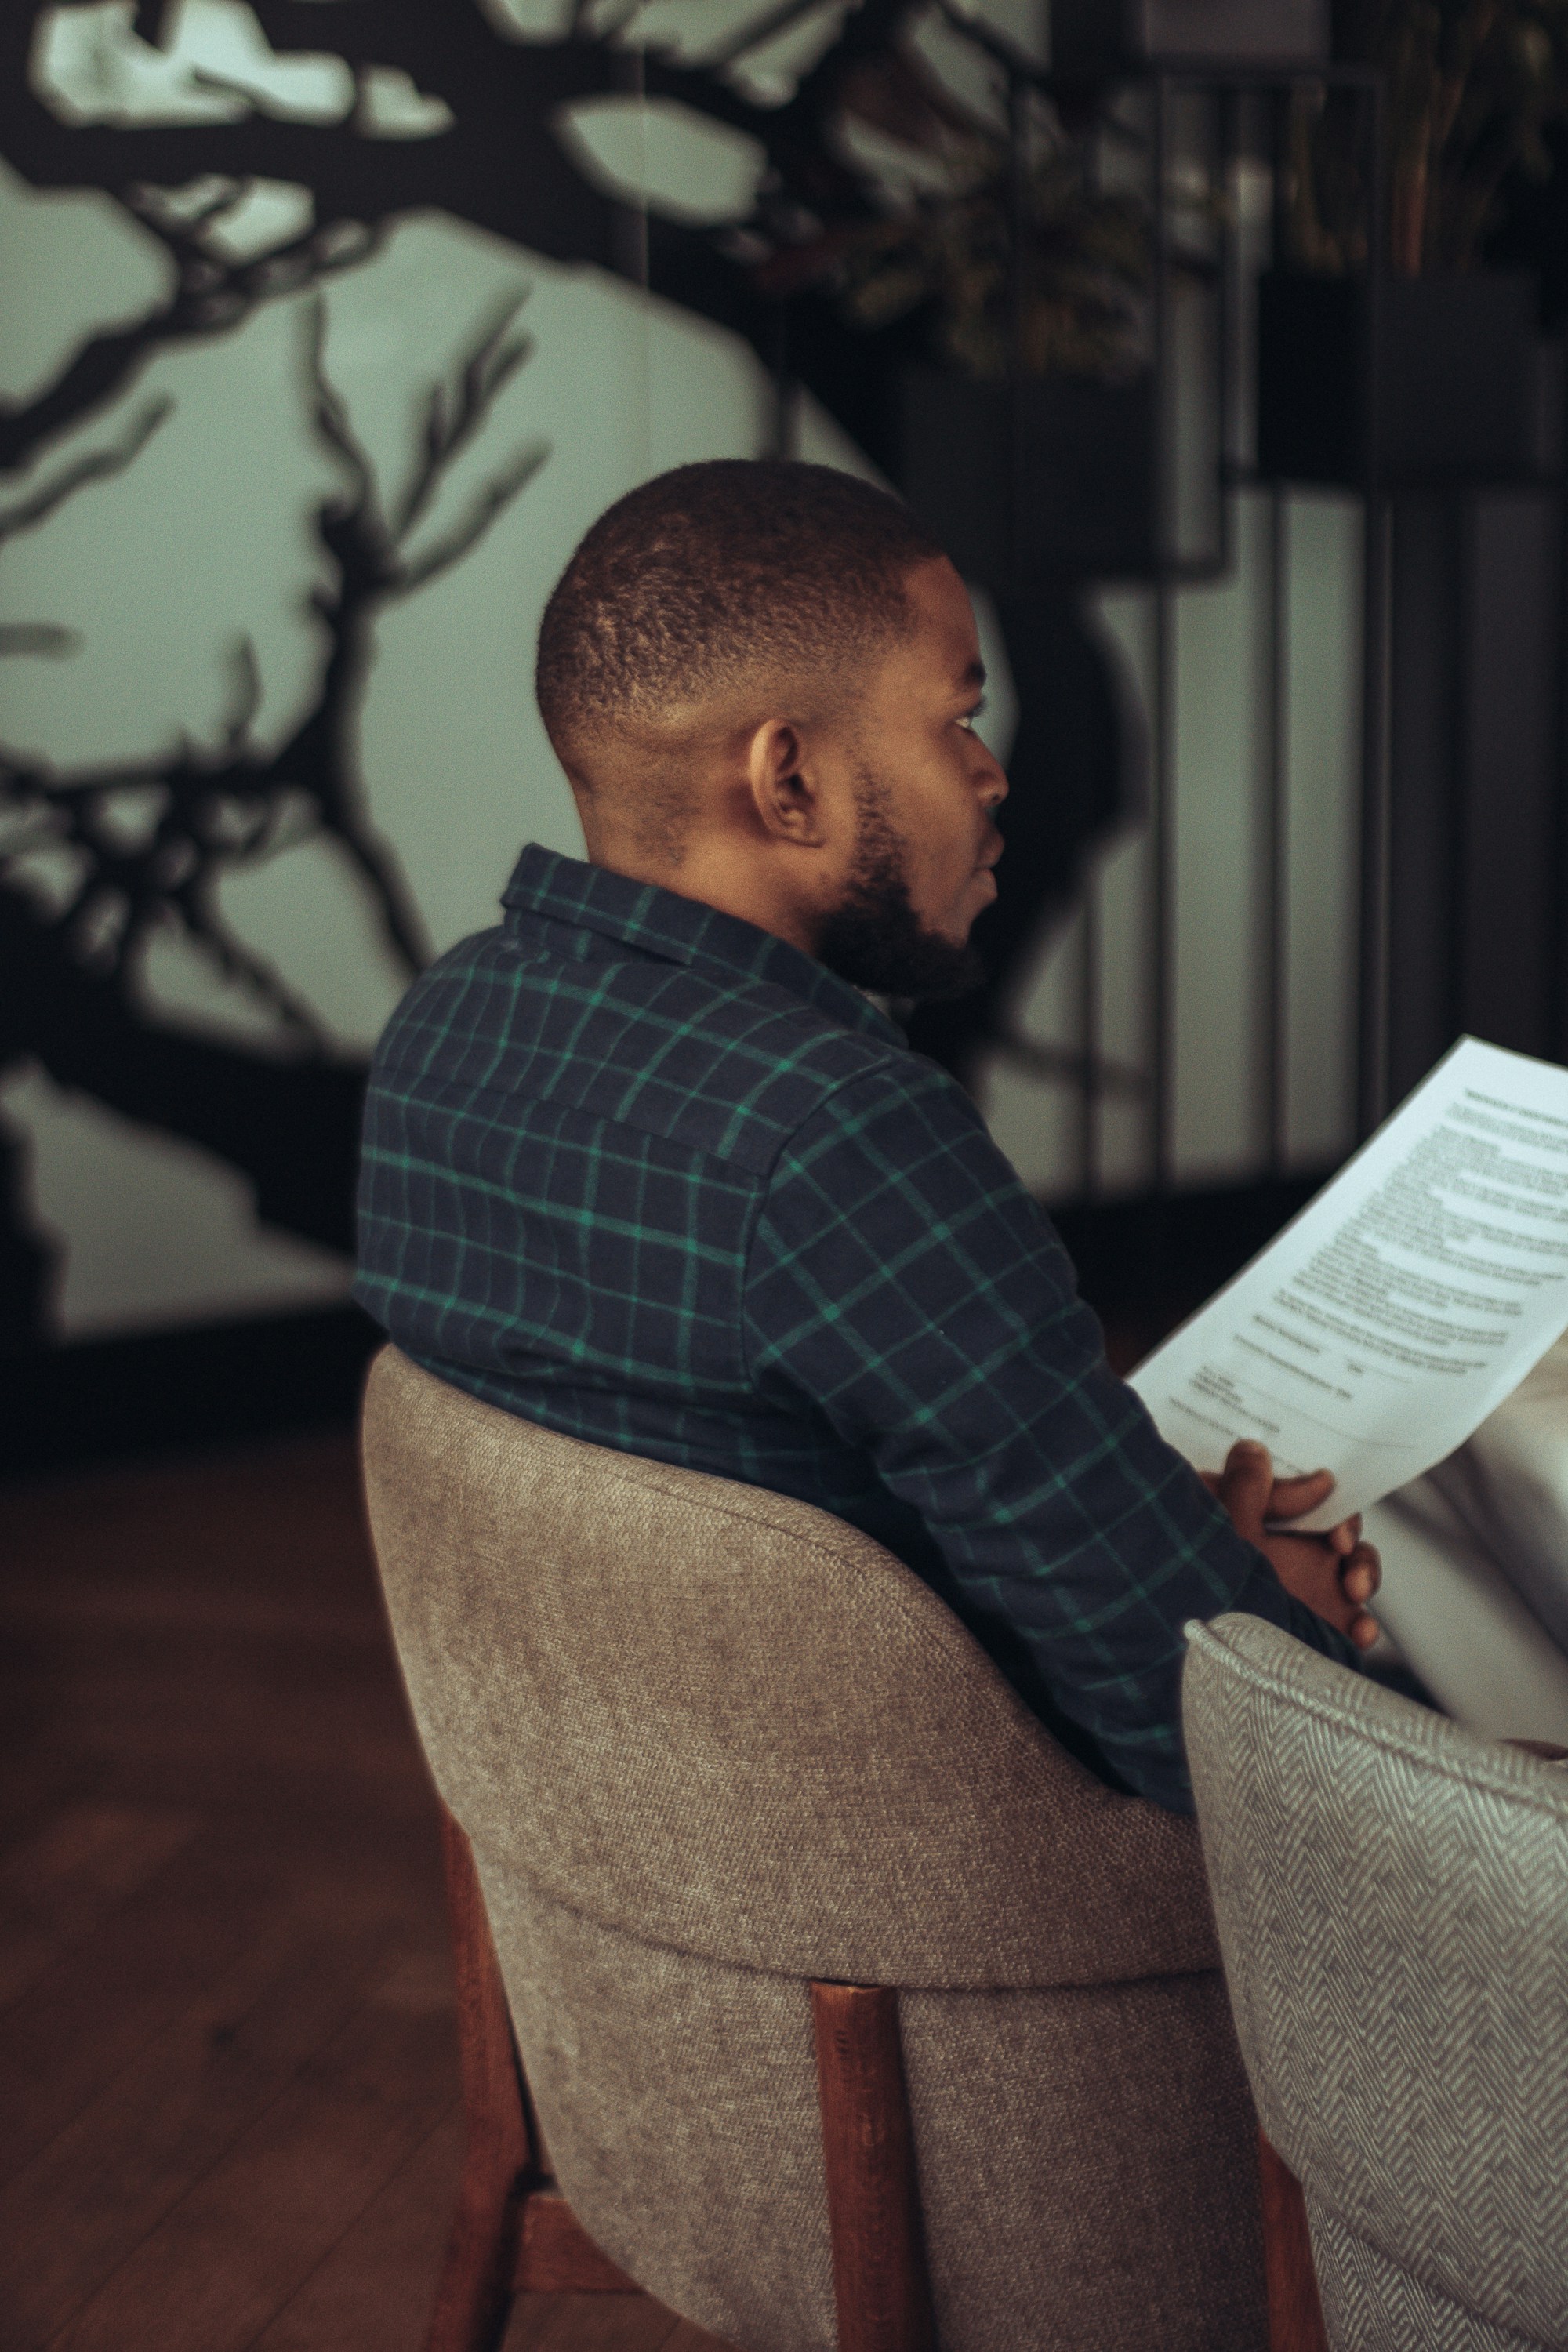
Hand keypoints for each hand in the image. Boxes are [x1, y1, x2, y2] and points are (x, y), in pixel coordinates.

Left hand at [1202, 1440, 1380, 1649]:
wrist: (1222, 1678)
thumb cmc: (1210, 1603)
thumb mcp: (1226, 1535)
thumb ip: (1243, 1488)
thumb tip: (1256, 1451)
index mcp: (1250, 1530)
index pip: (1284, 1492)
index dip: (1304, 1486)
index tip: (1320, 1489)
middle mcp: (1277, 1561)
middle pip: (1329, 1524)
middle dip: (1347, 1527)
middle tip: (1341, 1542)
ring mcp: (1301, 1597)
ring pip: (1354, 1566)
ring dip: (1365, 1570)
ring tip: (1356, 1588)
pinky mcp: (1319, 1632)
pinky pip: (1358, 1622)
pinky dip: (1365, 1625)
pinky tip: (1359, 1630)